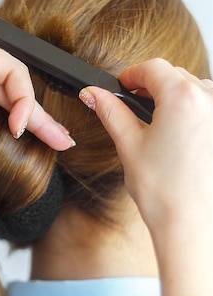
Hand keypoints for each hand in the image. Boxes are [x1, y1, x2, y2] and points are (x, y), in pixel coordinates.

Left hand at [0, 0, 72, 150]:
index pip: (13, 75)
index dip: (23, 104)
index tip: (18, 131)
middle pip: (20, 87)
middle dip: (42, 117)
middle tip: (64, 142)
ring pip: (9, 92)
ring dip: (31, 116)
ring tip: (52, 138)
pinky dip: (8, 110)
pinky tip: (17, 123)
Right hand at [80, 59, 212, 295]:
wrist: (191, 227)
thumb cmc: (163, 192)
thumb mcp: (129, 146)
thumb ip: (111, 112)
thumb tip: (93, 94)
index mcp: (182, 97)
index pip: (153, 68)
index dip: (132, 75)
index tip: (122, 85)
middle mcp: (210, 99)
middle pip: (176, 77)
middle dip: (154, 89)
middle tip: (134, 107)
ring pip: (196, 92)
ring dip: (177, 101)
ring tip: (160, 128)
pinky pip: (209, 110)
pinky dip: (196, 116)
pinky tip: (182, 139)